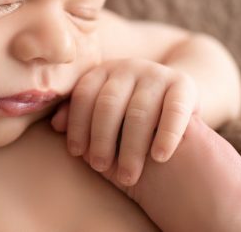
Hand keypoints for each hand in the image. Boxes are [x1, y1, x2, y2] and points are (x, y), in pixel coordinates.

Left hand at [50, 58, 200, 186]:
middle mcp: (128, 67)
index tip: (76, 153)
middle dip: (102, 138)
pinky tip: (159, 157)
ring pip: (139, 111)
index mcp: (103, 72)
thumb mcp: (103, 116)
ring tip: (128, 173)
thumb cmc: (128, 118)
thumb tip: (56, 125)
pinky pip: (174, 111)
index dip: (78, 125)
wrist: (175, 104)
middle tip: (100, 167)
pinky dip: (167, 135)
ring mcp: (157, 73)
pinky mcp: (183, 85)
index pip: (83, 95)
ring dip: (131, 146)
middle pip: (108, 103)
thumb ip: (80, 117)